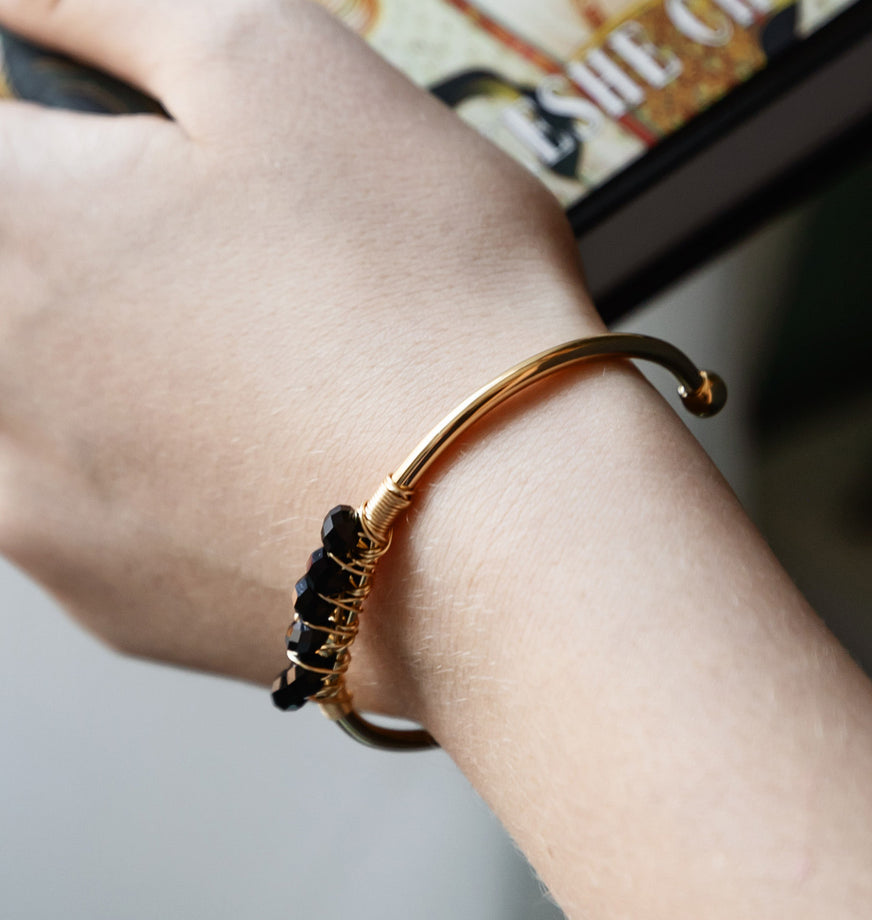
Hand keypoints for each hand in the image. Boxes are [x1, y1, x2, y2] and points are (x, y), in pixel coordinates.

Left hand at [0, 0, 602, 712]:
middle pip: (12, 286)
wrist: (513, 527)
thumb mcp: (278, 68)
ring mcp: (49, 512)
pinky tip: (251, 461)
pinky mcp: (115, 601)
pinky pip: (92, 516)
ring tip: (247, 373)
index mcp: (19, 230)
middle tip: (233, 269)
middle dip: (106, 259)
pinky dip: (151, 479)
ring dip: (113, 375)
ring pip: (32, 409)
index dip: (63, 140)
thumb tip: (27, 7)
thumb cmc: (427, 306)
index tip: (144, 162)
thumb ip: (114, 8)